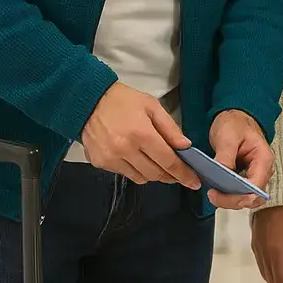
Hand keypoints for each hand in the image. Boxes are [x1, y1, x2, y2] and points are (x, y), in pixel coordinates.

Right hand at [81, 83, 201, 188]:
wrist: (88, 100)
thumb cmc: (122, 101)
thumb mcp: (152, 106)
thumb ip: (170, 128)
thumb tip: (185, 147)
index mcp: (141, 134)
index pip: (168, 162)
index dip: (183, 174)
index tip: (193, 181)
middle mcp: (125, 150)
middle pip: (155, 174)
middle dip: (169, 175)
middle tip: (176, 172)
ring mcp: (111, 159)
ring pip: (140, 178)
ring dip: (152, 173)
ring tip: (154, 161)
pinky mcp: (100, 163)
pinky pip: (124, 174)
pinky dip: (134, 169)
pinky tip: (134, 156)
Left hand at [209, 110, 272, 210]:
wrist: (236, 116)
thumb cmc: (235, 123)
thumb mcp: (228, 136)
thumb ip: (225, 157)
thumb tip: (220, 178)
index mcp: (263, 159)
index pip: (255, 187)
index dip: (238, 196)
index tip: (218, 193)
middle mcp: (263, 170)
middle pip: (252, 197)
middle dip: (232, 201)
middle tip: (212, 195)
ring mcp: (255, 175)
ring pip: (246, 198)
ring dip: (229, 199)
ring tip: (212, 193)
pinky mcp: (246, 177)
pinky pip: (240, 192)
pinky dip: (228, 194)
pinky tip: (216, 189)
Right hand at [251, 204, 282, 282]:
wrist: (274, 191)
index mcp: (275, 251)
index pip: (282, 281)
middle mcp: (262, 252)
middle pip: (271, 280)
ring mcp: (256, 247)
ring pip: (264, 273)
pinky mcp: (255, 241)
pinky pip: (261, 265)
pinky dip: (269, 275)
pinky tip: (277, 275)